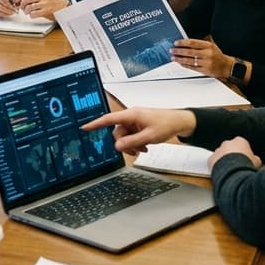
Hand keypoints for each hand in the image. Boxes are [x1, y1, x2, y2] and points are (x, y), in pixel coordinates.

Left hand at [17, 0, 65, 20]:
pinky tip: (33, 15)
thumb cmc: (52, 2)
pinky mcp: (46, 11)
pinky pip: (33, 14)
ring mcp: (45, 3)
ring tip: (28, 12)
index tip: (17, 1)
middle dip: (21, 5)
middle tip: (22, 8)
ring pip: (29, 7)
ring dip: (26, 11)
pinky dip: (31, 16)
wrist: (64, 7)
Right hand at [81, 107, 196, 153]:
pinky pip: (132, 135)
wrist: (180, 122)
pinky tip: (145, 146)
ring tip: (143, 149)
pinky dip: (136, 143)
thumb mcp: (149, 136)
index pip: (109, 119)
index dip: (96, 123)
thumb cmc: (166, 124)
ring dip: (132, 144)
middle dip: (124, 143)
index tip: (85, 127)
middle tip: (135, 151)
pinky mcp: (139, 125)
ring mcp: (135, 121)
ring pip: (125, 136)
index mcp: (131, 114)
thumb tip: (117, 146)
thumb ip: (132, 142)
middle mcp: (131, 116)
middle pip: (118, 132)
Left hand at [171, 38, 228, 79]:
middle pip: (189, 52)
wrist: (227, 66)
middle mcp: (207, 54)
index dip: (183, 43)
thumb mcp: (211, 46)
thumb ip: (199, 44)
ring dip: (179, 59)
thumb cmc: (217, 55)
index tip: (176, 43)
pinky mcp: (205, 70)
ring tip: (173, 57)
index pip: (192, 43)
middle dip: (178, 51)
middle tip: (172, 50)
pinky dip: (185, 65)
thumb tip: (185, 42)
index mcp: (208, 46)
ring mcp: (206, 63)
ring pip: (190, 60)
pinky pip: (192, 67)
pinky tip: (180, 63)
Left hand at [208, 137, 260, 169]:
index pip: (242, 145)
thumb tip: (256, 160)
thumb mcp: (257, 162)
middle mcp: (227, 143)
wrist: (234, 172)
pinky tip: (223, 173)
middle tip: (238, 166)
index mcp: (239, 141)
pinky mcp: (211, 159)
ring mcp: (218, 150)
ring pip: (221, 155)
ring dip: (224, 161)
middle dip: (233, 156)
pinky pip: (214, 162)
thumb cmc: (246, 165)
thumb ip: (255, 158)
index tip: (246, 160)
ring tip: (231, 171)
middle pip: (230, 149)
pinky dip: (218, 167)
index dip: (244, 153)